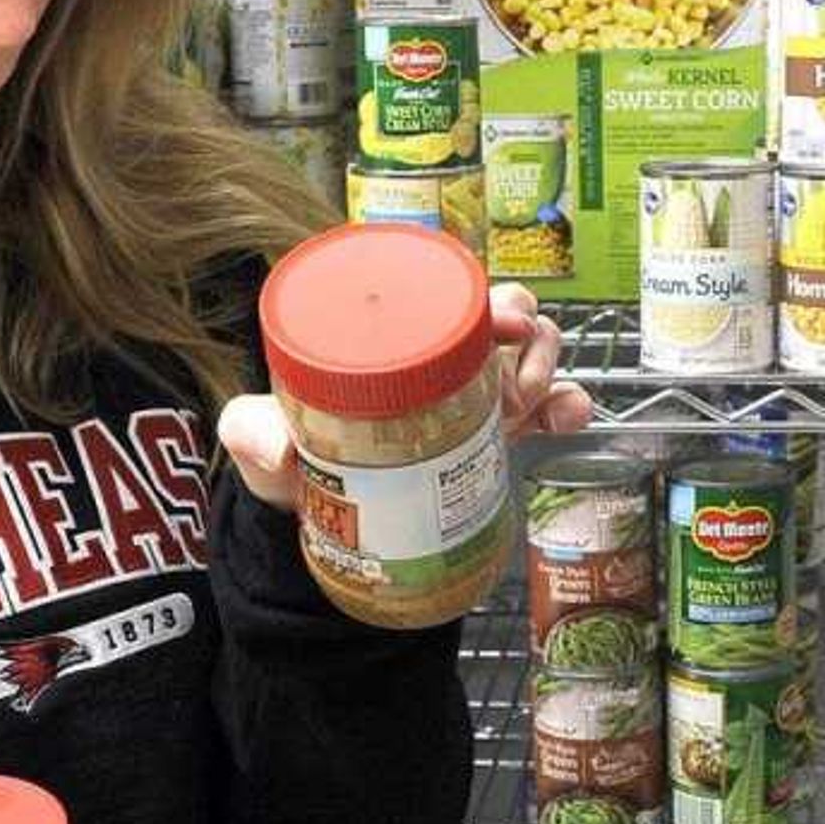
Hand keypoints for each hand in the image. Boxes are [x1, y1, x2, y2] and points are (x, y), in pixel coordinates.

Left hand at [219, 284, 599, 511]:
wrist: (315, 530)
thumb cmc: (288, 464)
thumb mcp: (259, 441)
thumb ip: (254, 435)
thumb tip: (277, 449)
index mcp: (390, 341)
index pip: (444, 294)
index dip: (485, 294)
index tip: (501, 316)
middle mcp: (438, 356)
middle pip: (501, 311)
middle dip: (526, 326)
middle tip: (517, 373)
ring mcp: (472, 393)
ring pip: (531, 350)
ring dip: (546, 363)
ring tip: (532, 402)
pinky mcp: (495, 435)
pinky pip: (545, 409)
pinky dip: (566, 406)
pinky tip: (569, 419)